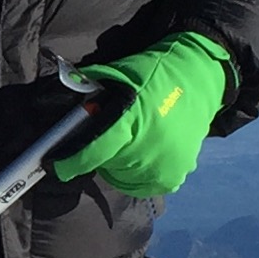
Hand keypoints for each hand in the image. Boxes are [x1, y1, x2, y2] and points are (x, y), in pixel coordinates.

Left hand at [50, 33, 230, 197]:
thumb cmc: (153, 71)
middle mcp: (149, 146)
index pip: (94, 151)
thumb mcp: (118, 74)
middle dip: (100, 156)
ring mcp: (166, 163)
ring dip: (119, 167)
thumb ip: (90, 94)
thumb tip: (64, 117)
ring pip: (124, 179)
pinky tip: (144, 155)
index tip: (58, 166)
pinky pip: (145, 185)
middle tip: (109, 138)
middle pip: (107, 166)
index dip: (71, 162)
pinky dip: (138, 175)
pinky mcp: (178, 173)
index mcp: (132, 118)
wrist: (200, 76)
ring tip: (129, 144)